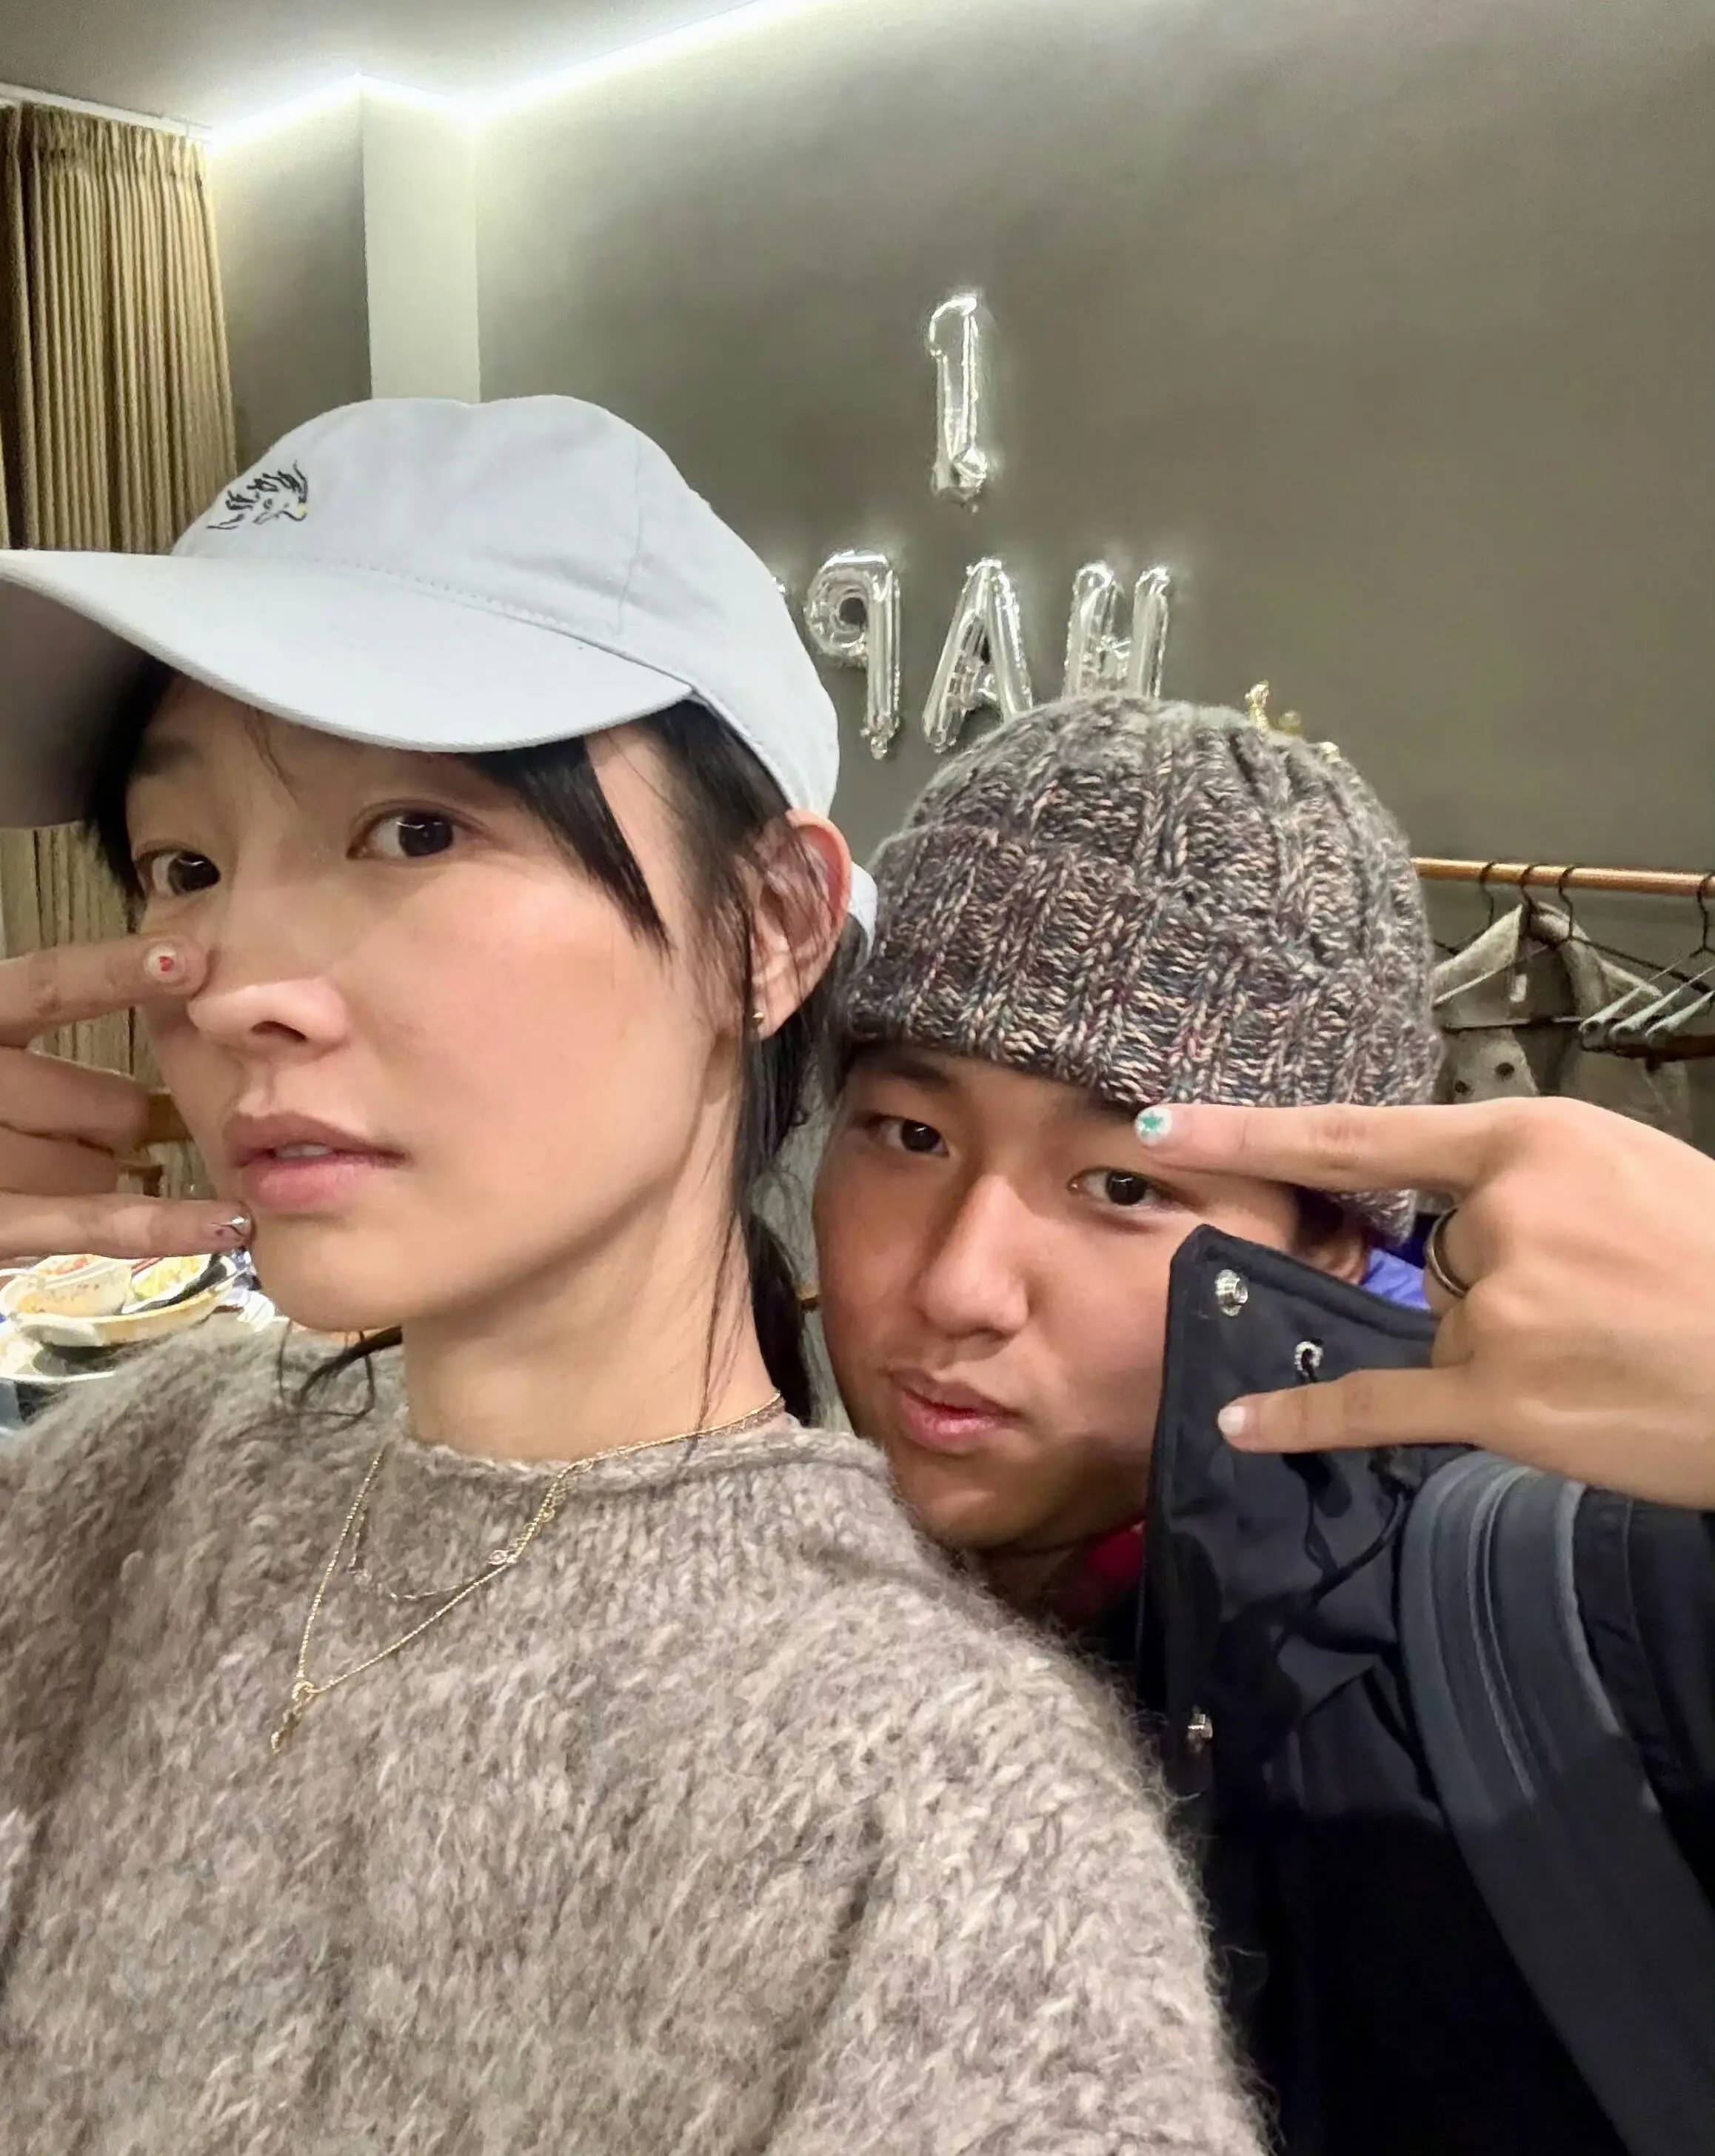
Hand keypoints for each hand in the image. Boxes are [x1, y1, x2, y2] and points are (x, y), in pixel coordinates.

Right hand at [0, 935, 248, 1262]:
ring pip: (98, 1164)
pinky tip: (230, 1225)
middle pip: (103, 1102)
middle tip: (119, 1129)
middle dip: (126, 1120)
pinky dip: (162, 1226)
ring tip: (64, 1169)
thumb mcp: (0, 1056)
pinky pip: (89, 1222)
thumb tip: (184, 1028)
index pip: (46, 985)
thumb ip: (61, 1042)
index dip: (114, 972)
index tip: (190, 962)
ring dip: (104, 1172)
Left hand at [1133, 1097, 1714, 1508]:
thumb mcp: (1633, 1173)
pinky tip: (1243, 1424)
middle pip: (1439, 1257)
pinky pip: (1380, 1408)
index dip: (1257, 1131)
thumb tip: (1458, 1222)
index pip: (1361, 1133)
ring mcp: (1497, 1310)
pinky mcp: (1501, 1398)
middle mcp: (1501, 1218)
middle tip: (1614, 1302)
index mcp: (1531, 1141)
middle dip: (1504, 1286)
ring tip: (1617, 1350)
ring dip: (1511, 1348)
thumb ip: (1534, 1185)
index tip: (1167, 1124)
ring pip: (1448, 1326)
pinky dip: (1307, 1420)